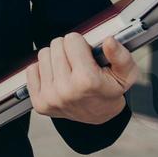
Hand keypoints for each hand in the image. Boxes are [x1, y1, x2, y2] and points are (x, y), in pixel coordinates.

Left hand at [25, 32, 140, 125]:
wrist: (98, 116)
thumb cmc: (109, 92)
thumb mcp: (125, 74)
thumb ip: (121, 56)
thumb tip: (108, 41)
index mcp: (87, 81)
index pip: (72, 39)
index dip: (82, 44)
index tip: (87, 55)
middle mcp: (65, 90)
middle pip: (56, 45)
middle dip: (68, 49)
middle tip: (78, 63)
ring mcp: (50, 98)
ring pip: (43, 54)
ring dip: (55, 58)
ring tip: (68, 70)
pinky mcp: (39, 103)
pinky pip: (31, 70)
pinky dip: (44, 70)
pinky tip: (57, 78)